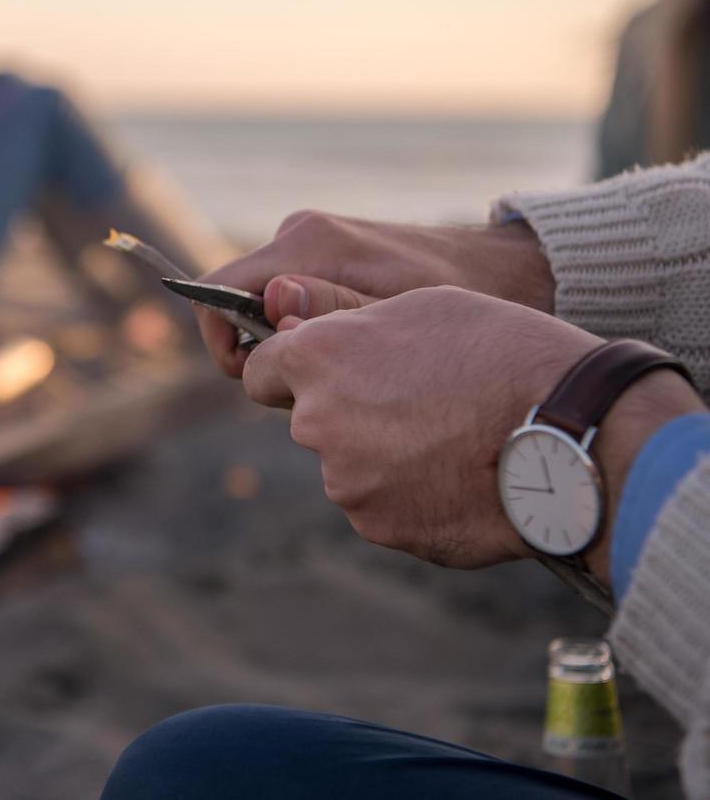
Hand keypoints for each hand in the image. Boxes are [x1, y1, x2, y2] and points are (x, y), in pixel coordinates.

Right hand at [197, 211, 554, 377]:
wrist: (507, 269)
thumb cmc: (461, 297)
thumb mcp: (401, 316)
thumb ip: (334, 312)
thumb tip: (270, 304)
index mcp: (308, 243)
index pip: (217, 291)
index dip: (223, 342)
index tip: (264, 378)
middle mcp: (299, 233)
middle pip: (237, 302)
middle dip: (263, 350)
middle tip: (320, 380)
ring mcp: (310, 238)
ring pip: (262, 304)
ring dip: (288, 343)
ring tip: (348, 364)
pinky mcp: (324, 251)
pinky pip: (288, 297)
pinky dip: (307, 330)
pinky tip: (355, 348)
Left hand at [242, 287, 604, 568]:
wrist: (569, 431)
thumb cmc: (502, 351)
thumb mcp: (422, 305)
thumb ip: (344, 322)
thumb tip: (291, 329)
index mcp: (318, 358)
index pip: (262, 371)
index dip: (292, 370)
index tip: (323, 373)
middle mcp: (317, 423)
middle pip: (311, 421)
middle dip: (347, 414)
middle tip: (417, 404)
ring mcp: (346, 483)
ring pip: (348, 467)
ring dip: (381, 457)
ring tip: (453, 440)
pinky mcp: (379, 527)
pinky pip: (382, 507)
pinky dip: (410, 496)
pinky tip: (461, 476)